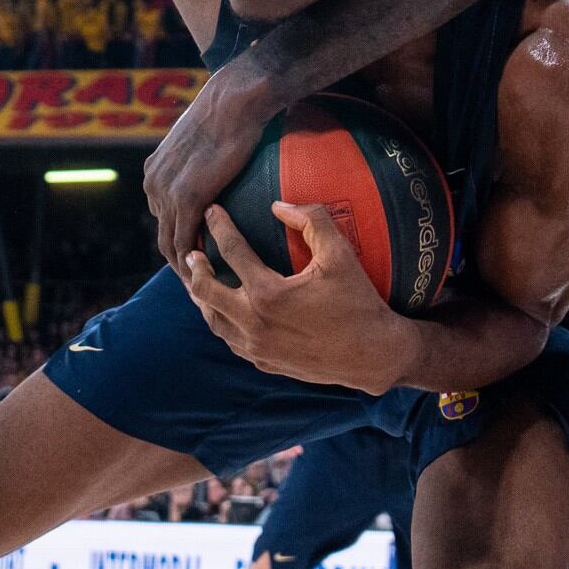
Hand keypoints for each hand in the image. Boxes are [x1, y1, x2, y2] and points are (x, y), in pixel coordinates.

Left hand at [145, 62, 270, 266]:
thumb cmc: (230, 114)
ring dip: (186, 271)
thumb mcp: (203, 143)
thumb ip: (202, 165)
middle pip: (163, 236)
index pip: (163, 219)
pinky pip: (186, 241)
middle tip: (203, 286)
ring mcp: (166, 191)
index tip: (200, 262)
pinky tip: (213, 276)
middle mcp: (153, 184)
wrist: (235, 99)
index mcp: (155, 172)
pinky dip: (196, 262)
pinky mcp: (187, 197)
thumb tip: (219, 173)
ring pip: (171, 245)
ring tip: (207, 291)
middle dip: (180, 264)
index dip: (180, 244)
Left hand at [178, 201, 412, 394]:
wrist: (374, 356)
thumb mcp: (341, 255)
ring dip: (203, 298)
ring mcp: (257, 348)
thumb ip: (312, 221)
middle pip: (206, 291)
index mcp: (268, 294)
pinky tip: (225, 311)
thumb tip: (279, 205)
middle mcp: (254, 323)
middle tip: (194, 250)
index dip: (219, 227)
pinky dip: (222, 322)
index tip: (211, 212)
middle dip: (196, 267)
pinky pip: (231, 341)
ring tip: (200, 280)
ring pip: (214, 321)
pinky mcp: (265, 363)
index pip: (232, 252)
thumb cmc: (359, 303)